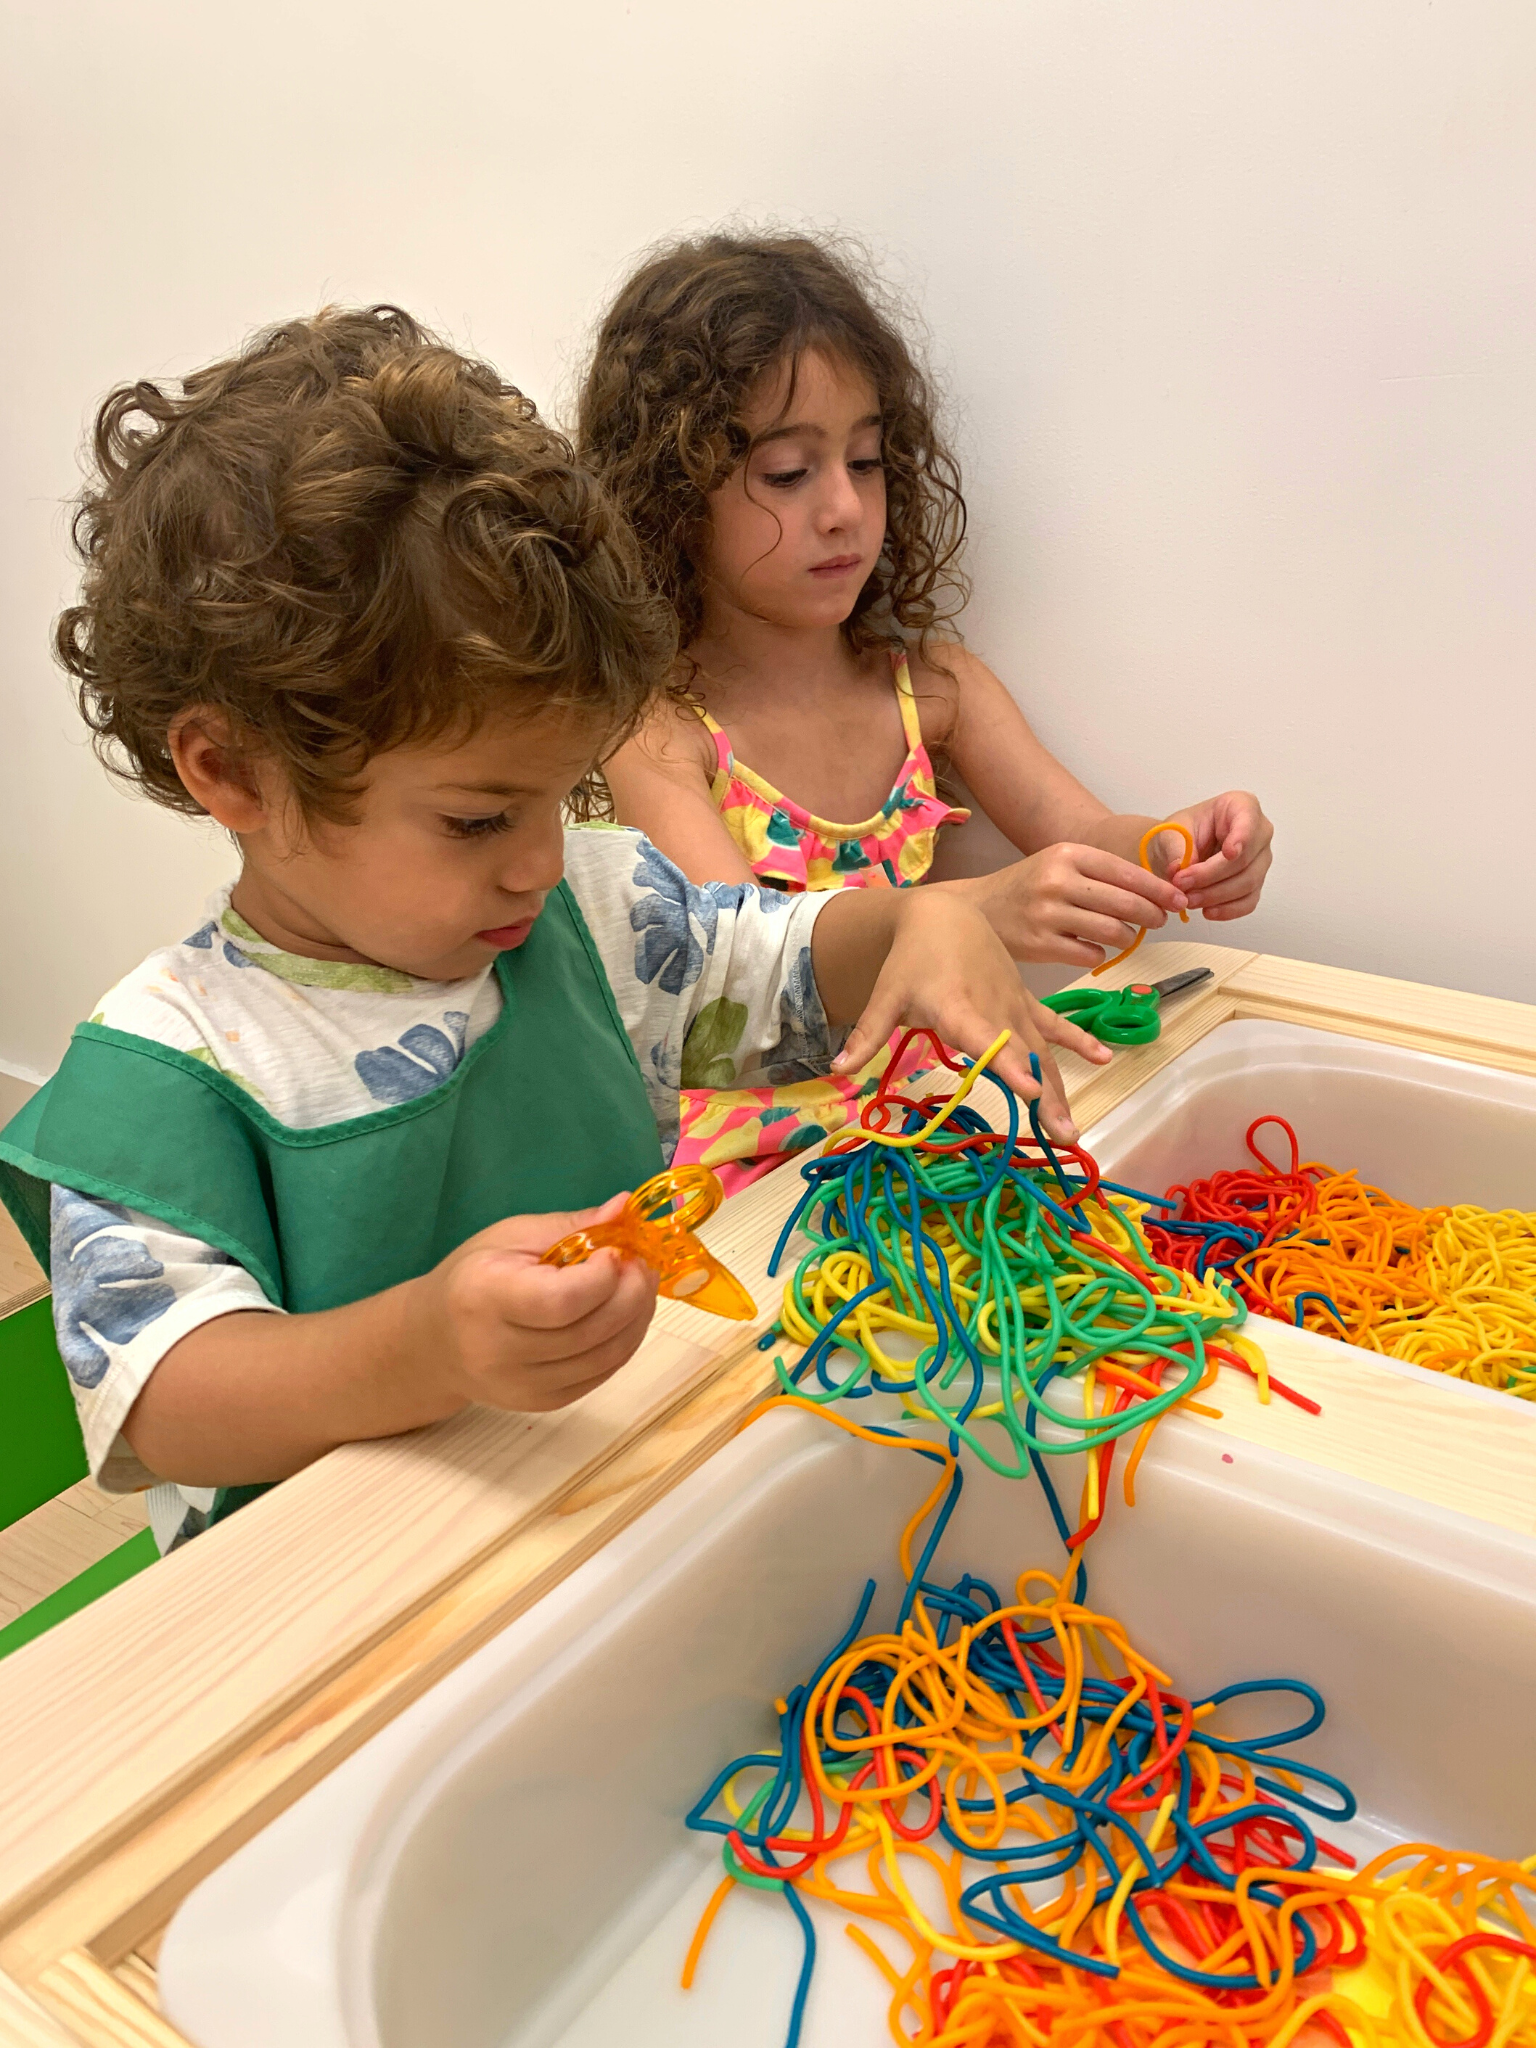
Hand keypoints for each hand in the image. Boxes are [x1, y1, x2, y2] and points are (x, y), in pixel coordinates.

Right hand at [415, 1194, 659, 1413]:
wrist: (436, 1341)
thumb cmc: (474, 1276)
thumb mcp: (512, 1237)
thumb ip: (571, 1226)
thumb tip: (624, 1207)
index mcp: (485, 1298)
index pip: (560, 1301)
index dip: (603, 1277)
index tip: (618, 1251)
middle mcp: (500, 1352)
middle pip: (590, 1331)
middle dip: (632, 1295)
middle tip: (643, 1265)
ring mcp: (522, 1386)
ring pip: (605, 1358)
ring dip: (637, 1319)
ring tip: (640, 1287)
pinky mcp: (541, 1404)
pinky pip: (601, 1376)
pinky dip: (624, 1343)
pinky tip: (625, 1316)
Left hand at [830, 890, 1110, 1142]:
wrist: (944, 915)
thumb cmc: (911, 960)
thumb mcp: (886, 995)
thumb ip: (867, 1035)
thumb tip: (837, 1071)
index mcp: (959, 1009)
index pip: (988, 1042)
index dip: (1009, 1066)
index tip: (1030, 1091)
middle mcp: (994, 1011)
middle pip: (1024, 1057)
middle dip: (1045, 1096)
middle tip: (1061, 1136)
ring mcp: (1015, 1007)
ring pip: (1043, 1052)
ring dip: (1061, 1090)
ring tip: (1072, 1131)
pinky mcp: (1024, 1003)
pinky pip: (1055, 1025)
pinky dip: (1079, 1042)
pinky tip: (1104, 1059)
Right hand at [950, 845, 1187, 967]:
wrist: (977, 907)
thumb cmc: (1026, 886)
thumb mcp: (1058, 864)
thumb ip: (1099, 874)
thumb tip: (1153, 895)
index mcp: (1068, 854)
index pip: (1126, 872)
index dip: (1158, 889)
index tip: (1177, 899)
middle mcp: (1058, 881)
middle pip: (1125, 903)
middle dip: (1151, 915)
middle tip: (1159, 921)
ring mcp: (1048, 914)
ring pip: (1112, 931)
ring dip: (1128, 937)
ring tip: (1126, 936)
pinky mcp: (1040, 945)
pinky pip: (1090, 954)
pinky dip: (1100, 953)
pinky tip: (1093, 947)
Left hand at [1155, 794, 1272, 921]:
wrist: (1178, 851)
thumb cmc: (1181, 833)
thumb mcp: (1171, 831)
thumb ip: (1176, 847)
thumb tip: (1178, 869)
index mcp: (1241, 806)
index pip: (1249, 820)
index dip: (1242, 838)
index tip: (1229, 853)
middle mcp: (1258, 832)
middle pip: (1245, 859)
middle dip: (1211, 876)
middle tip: (1182, 885)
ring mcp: (1260, 860)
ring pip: (1248, 883)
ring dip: (1216, 896)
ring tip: (1188, 900)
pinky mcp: (1255, 884)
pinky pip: (1249, 901)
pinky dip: (1228, 910)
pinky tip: (1208, 911)